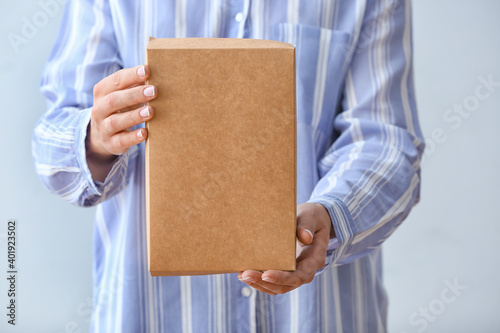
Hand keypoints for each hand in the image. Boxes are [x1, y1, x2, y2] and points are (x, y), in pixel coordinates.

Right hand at [87, 65, 156, 180]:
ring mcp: (103, 127)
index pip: (115, 81)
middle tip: (154, 91)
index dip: (131, 75)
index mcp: (102, 92)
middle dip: (134, 95)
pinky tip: (145, 132)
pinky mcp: (111, 143)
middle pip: (114, 100)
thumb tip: (155, 75)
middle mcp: (99, 109)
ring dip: (134, 116)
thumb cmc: (119, 109)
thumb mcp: (122, 95)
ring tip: (151, 111)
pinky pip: (121, 140)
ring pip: (116, 121)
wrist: (101, 136)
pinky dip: (133, 137)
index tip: (147, 70)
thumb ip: (134, 86)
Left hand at [238, 202, 333, 294]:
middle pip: (285, 285)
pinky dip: (259, 280)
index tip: (266, 275)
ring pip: (277, 287)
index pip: (299, 276)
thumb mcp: (312, 216)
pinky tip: (244, 273)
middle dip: (264, 282)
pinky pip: (272, 281)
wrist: (313, 221)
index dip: (282, 278)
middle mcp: (305, 271)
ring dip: (259, 283)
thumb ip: (308, 225)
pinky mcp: (285, 270)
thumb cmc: (312, 217)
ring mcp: (295, 273)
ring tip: (242, 275)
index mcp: (314, 259)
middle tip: (246, 275)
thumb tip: (305, 237)